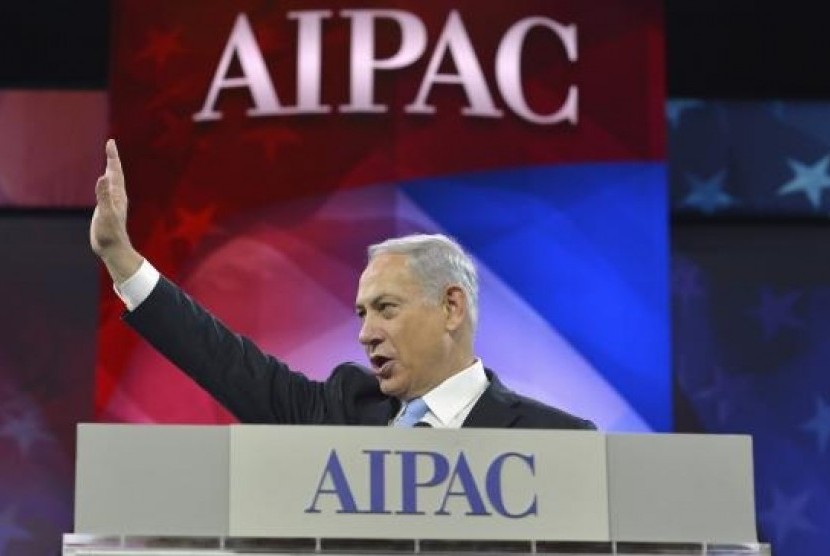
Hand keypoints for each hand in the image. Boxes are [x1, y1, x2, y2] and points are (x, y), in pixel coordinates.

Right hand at [90, 139, 142, 282]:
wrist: (114, 250)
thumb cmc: (110, 234)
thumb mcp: (105, 213)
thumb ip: (103, 196)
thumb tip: (103, 177)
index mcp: (117, 195)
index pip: (115, 171)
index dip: (113, 157)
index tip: (111, 142)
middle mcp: (117, 197)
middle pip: (115, 173)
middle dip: (112, 158)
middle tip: (110, 145)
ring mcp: (113, 203)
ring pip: (113, 182)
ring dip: (110, 169)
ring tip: (110, 159)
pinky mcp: (108, 209)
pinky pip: (107, 191)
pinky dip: (105, 182)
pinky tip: (104, 183)